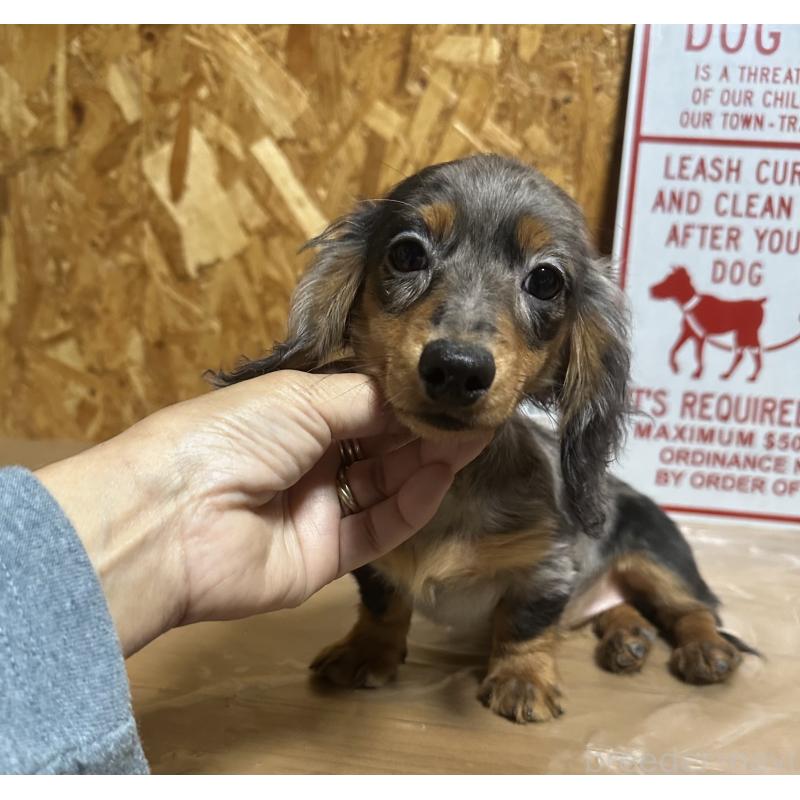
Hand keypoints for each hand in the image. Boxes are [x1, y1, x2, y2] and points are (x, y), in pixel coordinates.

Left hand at [37, 372, 488, 655]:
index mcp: (293, 416)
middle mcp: (308, 461)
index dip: (406, 401)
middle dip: (423, 431)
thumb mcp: (300, 399)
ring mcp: (316, 510)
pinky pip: (376, 529)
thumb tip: (413, 398)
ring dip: (425, 464)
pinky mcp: (324, 557)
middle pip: (379, 447)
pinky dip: (410, 505)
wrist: (173, 519)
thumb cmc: (231, 436)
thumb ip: (365, 400)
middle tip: (472, 416)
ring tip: (467, 440)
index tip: (449, 391)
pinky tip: (439, 478)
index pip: (364, 406)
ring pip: (384, 487)